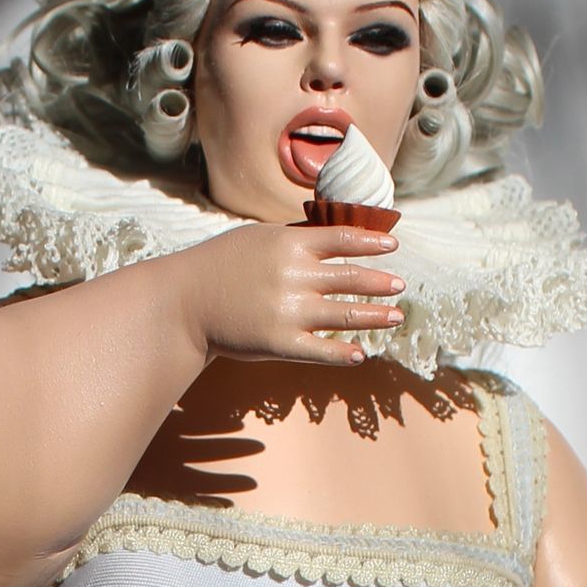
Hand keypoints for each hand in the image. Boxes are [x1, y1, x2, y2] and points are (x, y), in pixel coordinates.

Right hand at [175, 219, 405, 365]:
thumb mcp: (258, 237)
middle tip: (399, 286)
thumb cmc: (221, 266)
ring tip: (395, 316)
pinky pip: (322, 351)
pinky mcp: (281, 344)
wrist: (186, 303)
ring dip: (375, 317)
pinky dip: (345, 354)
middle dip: (380, 283)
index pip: (343, 239)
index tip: (392, 245)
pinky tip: (361, 354)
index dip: (372, 242)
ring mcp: (290, 312)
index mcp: (290, 244)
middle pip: (351, 278)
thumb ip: (296, 236)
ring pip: (346, 315)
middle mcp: (295, 276)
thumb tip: (332, 232)